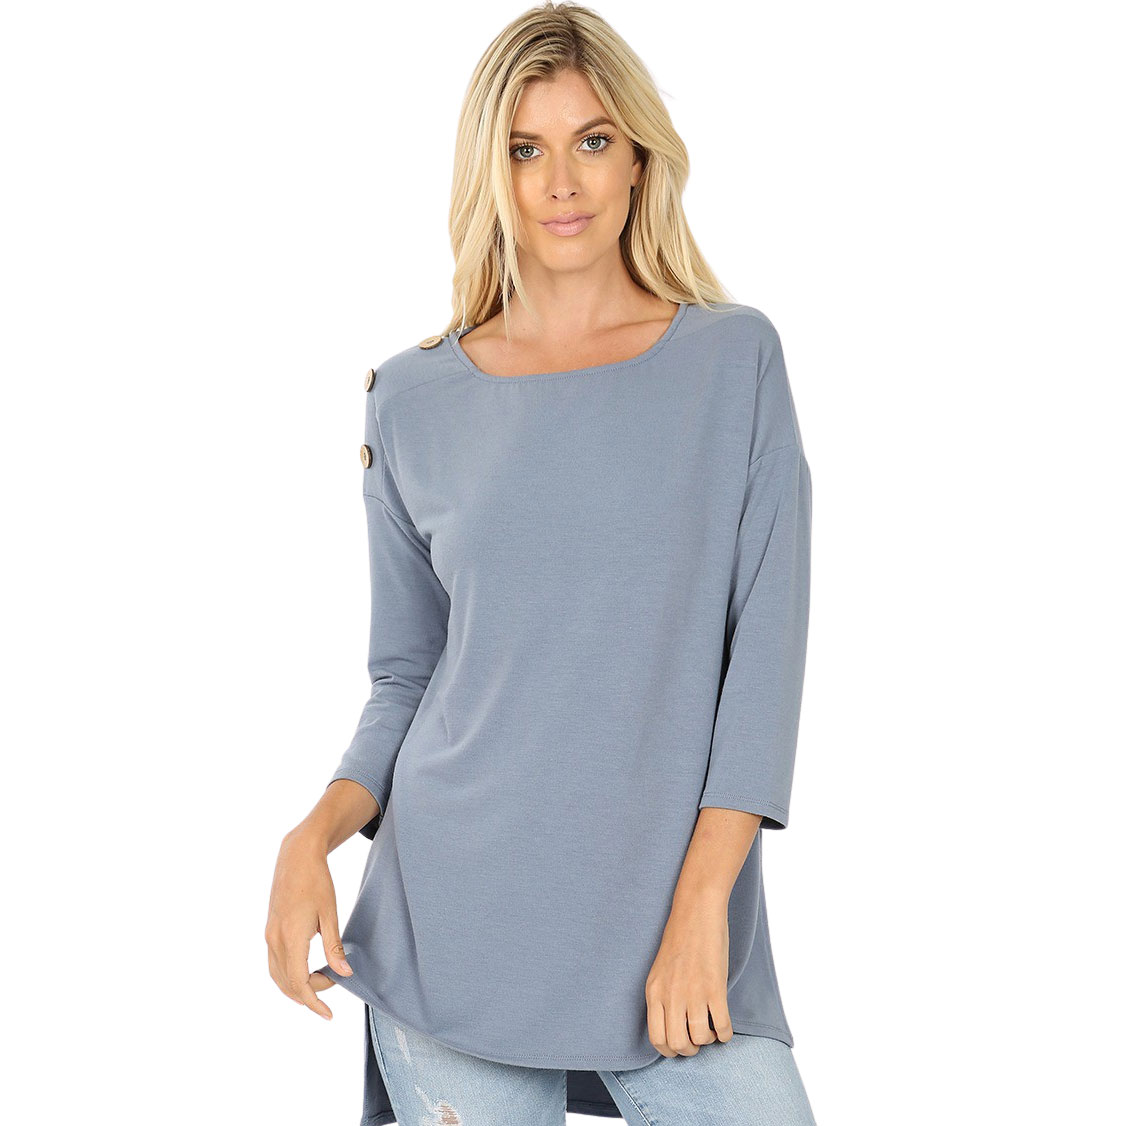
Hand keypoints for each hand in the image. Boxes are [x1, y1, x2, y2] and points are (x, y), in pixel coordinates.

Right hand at [265, 829, 353, 1019]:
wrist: (296, 856)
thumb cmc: (317, 881)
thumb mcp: (330, 913)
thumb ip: (334, 946)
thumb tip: (345, 973)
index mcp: (291, 937)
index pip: (299, 983)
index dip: (314, 1002)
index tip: (328, 1013)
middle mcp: (274, 939)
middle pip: (287, 983)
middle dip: (309, 993)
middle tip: (332, 985)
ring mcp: (269, 934)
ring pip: (277, 975)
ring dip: (296, 987)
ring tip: (319, 984)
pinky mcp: (269, 929)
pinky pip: (274, 963)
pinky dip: (288, 974)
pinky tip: (305, 970)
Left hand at [643, 896, 733, 1056]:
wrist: (696, 911)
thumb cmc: (681, 938)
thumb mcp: (661, 970)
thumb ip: (663, 996)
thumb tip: (673, 1025)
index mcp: (654, 991)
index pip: (657, 1039)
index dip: (670, 1050)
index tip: (680, 1043)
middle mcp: (670, 995)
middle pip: (678, 1044)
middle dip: (690, 1049)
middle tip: (697, 1038)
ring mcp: (692, 992)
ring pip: (700, 1039)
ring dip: (708, 1039)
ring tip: (711, 1028)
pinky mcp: (714, 987)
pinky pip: (722, 1026)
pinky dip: (725, 1033)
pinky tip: (725, 1025)